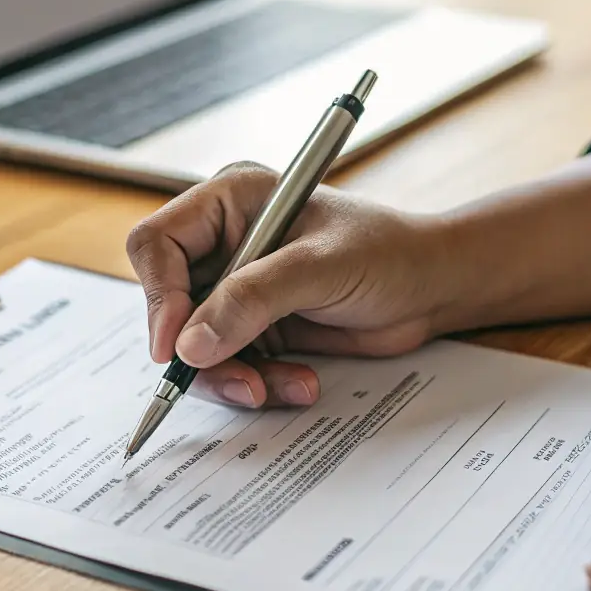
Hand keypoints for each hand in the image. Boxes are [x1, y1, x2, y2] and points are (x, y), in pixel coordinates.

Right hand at [126, 162, 449, 408]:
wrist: (432, 288)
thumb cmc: (388, 253)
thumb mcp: (321, 267)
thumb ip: (252, 299)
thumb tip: (189, 345)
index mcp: (229, 202)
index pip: (158, 245)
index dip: (159, 297)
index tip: (175, 348)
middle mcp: (223, 243)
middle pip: (170, 304)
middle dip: (200, 352)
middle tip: (240, 382)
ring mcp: (237, 287)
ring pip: (196, 345)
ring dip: (233, 376)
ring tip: (278, 388)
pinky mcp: (254, 325)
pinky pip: (230, 365)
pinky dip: (259, 383)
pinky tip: (301, 383)